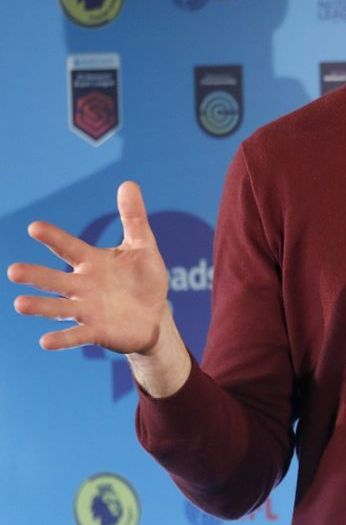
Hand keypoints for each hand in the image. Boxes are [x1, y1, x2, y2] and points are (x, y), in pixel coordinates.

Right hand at [8, 181, 171, 354]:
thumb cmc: (143, 279)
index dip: (54, 238)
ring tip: (20, 304)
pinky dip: (62, 338)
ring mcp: (87, 309)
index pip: (69, 247)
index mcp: (92, 262)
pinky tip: (45, 341)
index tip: (34, 227)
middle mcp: (83, 285)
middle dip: (36, 275)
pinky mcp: (95, 331)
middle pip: (55, 279)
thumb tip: (128, 183)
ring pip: (58, 307)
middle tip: (13, 271)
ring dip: (41, 307)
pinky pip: (76, 335)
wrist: (154, 316)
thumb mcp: (142, 247)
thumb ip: (133, 218)